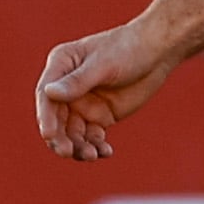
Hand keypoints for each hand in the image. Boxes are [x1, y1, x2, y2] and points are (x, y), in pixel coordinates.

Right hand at [35, 17, 181, 159]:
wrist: (157, 52)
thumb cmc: (127, 48)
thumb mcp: (103, 65)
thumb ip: (77, 81)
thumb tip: (49, 93)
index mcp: (61, 66)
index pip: (46, 96)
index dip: (46, 116)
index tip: (49, 135)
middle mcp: (67, 88)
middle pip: (56, 119)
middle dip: (60, 138)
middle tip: (67, 152)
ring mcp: (82, 104)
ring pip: (72, 133)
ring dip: (78, 147)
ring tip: (92, 155)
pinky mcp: (99, 117)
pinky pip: (92, 137)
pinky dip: (97, 147)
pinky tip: (106, 152)